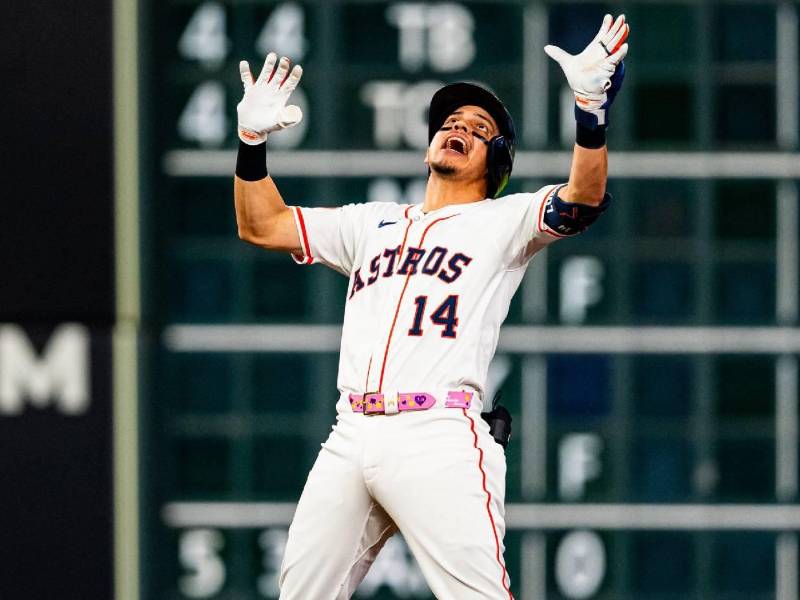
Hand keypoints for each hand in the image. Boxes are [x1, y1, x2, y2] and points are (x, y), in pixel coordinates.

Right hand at [237, 53, 303, 144]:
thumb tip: (295, 113)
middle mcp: (272, 90)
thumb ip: (287, 119)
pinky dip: (245, 72)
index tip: (298, 67)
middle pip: (279, 76)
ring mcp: (261, 89)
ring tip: (273, 55)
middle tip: (285, 60)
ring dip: (269, 64)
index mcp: (281, 97)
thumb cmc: (267, 126)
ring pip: (266, 73)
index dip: (295, 76)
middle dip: (283, 67)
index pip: (290, 84)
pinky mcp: (250, 91)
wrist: (252, 129)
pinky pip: (247, 79)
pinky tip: (244, 63)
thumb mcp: (279, 123)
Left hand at [544, 14, 628, 128]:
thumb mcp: (567, 63)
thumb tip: (546, 47)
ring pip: (615, 45)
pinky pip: (615, 59)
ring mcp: (606, 60)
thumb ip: (558, 54)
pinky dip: (620, 53)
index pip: (602, 34)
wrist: (582, 92)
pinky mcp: (608, 68)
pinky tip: (625, 46)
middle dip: (616, 27)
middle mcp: (602, 53)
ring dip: (620, 36)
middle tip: (622, 17)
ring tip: (625, 26)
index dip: (606, 26)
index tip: (609, 16)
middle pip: (611, 37)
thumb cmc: (578, 78)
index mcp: (594, 49)